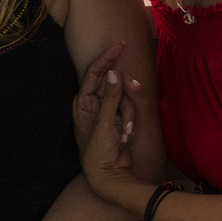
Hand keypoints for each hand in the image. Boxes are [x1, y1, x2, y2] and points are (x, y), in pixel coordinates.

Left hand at [73, 46, 143, 205]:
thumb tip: (114, 73)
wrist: (108, 174)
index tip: (120, 46)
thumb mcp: (104, 123)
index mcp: (83, 101)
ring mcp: (107, 110)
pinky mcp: (118, 118)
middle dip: (125, 91)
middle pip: (113, 83)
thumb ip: (111, 97)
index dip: (107, 58)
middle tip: (138, 87)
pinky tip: (126, 136)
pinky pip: (129, 110)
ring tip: (126, 133)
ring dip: (128, 115)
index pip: (94, 72)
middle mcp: (93, 103)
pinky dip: (130, 122)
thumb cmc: (98, 151)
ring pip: (124, 97)